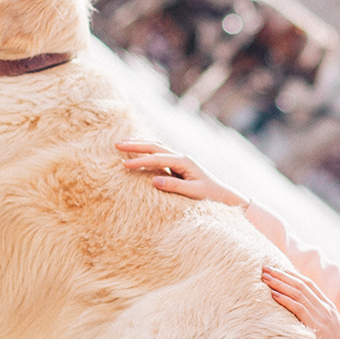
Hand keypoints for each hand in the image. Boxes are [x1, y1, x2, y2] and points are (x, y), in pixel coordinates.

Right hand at [116, 140, 247, 207]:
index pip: (157, 158)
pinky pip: (159, 154)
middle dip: (136, 144)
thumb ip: (175, 186)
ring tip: (123, 143)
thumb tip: (154, 181)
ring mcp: (179, 160)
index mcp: (184, 162)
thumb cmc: (209, 195)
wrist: (223, 195)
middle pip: (155, 146)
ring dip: (140, 144)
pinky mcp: (177, 165)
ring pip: (156, 147)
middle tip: (117, 144)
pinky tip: (137, 151)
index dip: (140, 161)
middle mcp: (181, 157)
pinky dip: (147, 151)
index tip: (124, 165)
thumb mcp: (193, 192)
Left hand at [264, 265, 339, 338]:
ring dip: (280, 284)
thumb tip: (303, 314)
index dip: (293, 275)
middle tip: (265, 268)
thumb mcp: (329, 327)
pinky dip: (285, 300)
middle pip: (301, 285)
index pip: (309, 284)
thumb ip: (318, 317)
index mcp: (327, 305)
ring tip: (265, 278)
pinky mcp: (315, 325)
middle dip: (282, 275)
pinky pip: (298, 308)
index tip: (279, 269)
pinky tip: (274, 294)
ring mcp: (320, 315)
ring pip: (298, 293)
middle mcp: (324, 307)